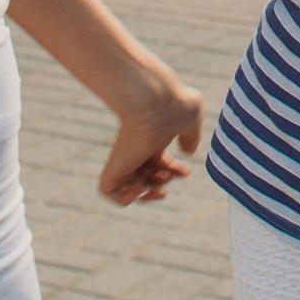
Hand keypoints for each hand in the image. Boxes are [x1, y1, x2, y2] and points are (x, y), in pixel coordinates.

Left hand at [100, 77, 203, 205]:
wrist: (155, 100)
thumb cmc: (175, 106)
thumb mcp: (191, 120)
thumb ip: (191, 136)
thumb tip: (187, 153)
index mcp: (154, 139)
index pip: (160, 162)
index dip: (175, 172)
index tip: (187, 172)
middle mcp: (138, 148)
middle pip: (145, 176)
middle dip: (161, 183)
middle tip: (168, 176)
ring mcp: (125, 157)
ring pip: (127, 187)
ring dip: (147, 195)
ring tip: (158, 186)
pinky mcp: (114, 166)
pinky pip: (108, 191)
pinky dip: (124, 199)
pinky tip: (140, 189)